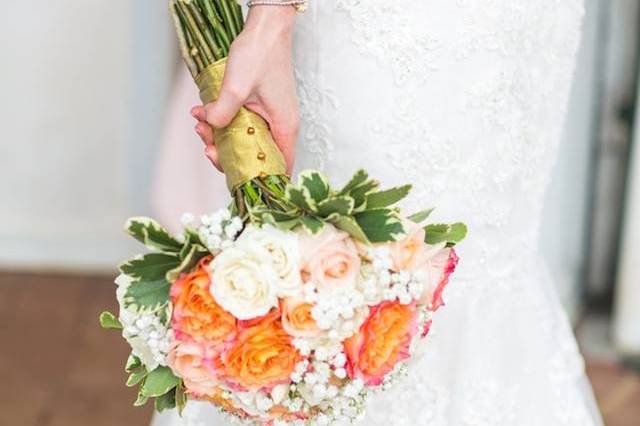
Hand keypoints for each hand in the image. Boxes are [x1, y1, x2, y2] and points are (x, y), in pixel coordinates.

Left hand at [191, 6, 298, 172]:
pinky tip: (206, 112)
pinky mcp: (260, 109)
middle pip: (257, 157)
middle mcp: (281, 126)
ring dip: (221, 137)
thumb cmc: (260, 54)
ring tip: (201, 123)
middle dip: (228, 154)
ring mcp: (271, 118)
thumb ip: (223, 112)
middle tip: (207, 144)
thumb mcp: (236, 86)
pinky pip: (242, 125)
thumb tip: (210, 126)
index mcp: (284, 127)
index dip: (260, 178)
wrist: (265, 29)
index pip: (281, 167)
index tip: (234, 174)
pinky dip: (223, 122)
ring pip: (246, 141)